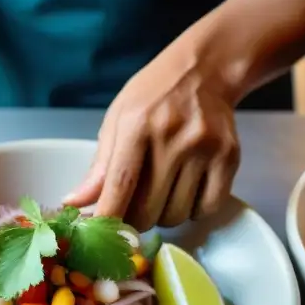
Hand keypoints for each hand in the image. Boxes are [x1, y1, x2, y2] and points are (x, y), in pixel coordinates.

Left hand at [63, 34, 241, 231]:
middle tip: (132, 208)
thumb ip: (98, 167)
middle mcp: (172, 137)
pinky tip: (186, 191)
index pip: (119, 186)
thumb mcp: (117, 120)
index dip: (107, 218)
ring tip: (162, 192)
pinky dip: (192, 210)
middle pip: (147, 209)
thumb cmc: (153, 97)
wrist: (204, 70)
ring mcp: (204, 148)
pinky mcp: (229, 157)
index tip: (100, 234)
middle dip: (133, 220)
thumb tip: (75, 203)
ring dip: (163, 215)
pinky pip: (206, 208)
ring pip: (176, 214)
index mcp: (137, 126)